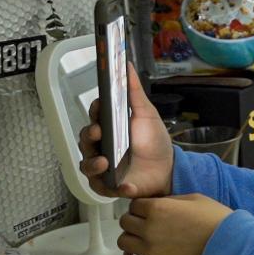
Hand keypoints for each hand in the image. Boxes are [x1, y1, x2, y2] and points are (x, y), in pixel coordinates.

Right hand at [78, 61, 173, 197]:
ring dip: (92, 164)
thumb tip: (126, 66)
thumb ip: (135, 92)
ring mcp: (103, 167)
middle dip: (88, 135)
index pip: (94, 117)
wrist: (168, 167)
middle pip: (85, 140)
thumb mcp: (146, 114)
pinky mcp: (110, 186)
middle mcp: (101, 147)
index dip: (94, 111)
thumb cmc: (154, 141)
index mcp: (109, 128)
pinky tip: (127, 186)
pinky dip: (115, 188)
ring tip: (104, 162)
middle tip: (98, 132)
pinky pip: (105, 188)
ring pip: (86, 165)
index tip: (99, 106)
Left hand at [117, 193, 232, 254]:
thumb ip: (169, 201)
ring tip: (141, 237)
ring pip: (124, 242)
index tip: (150, 208)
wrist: (228, 243)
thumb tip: (156, 205)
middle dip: (135, 219)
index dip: (142, 205)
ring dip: (130, 237)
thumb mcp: (193, 197)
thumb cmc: (215, 218)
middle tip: (147, 221)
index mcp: (158, 208)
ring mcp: (151, 250)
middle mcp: (150, 228)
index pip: (134, 204)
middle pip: (126, 222)